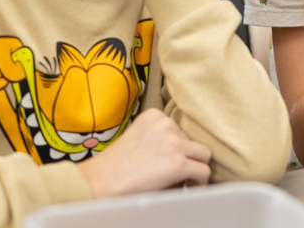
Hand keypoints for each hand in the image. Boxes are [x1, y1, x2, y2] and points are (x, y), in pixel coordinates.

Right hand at [77, 108, 211, 197]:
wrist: (99, 182)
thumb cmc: (115, 167)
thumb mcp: (138, 140)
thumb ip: (160, 139)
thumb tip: (185, 154)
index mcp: (154, 115)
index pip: (180, 130)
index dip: (177, 149)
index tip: (166, 162)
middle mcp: (166, 123)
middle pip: (193, 143)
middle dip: (186, 159)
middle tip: (171, 176)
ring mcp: (174, 142)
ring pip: (204, 155)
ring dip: (194, 169)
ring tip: (179, 182)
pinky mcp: (178, 163)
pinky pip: (204, 171)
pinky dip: (199, 183)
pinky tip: (186, 189)